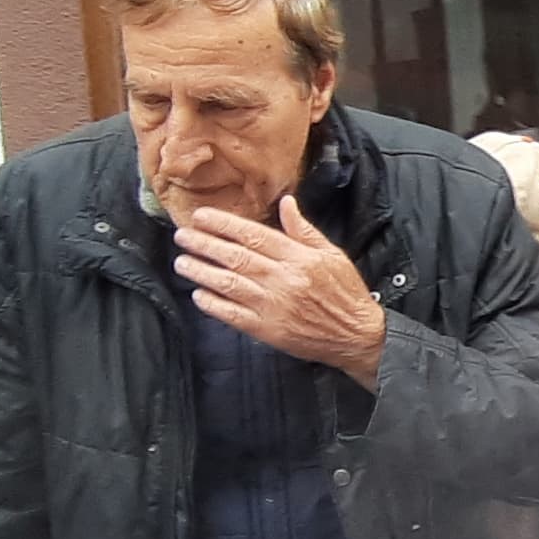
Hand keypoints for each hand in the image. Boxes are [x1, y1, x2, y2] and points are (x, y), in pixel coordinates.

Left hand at [173, 198, 388, 387]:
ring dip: (202, 272)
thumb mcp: (332, 255)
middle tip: (183, 236)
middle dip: (205, 244)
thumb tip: (286, 203)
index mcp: (299, 258)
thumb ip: (304, 230)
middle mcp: (284, 279)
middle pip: (236, 257)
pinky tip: (199, 295)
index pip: (254, 235)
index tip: (202, 217)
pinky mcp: (268, 330)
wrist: (357, 335)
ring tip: (182, 262)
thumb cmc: (345, 293)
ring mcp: (274, 305)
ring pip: (229, 284)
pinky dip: (213, 304)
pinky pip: (233, 314)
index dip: (224, 225)